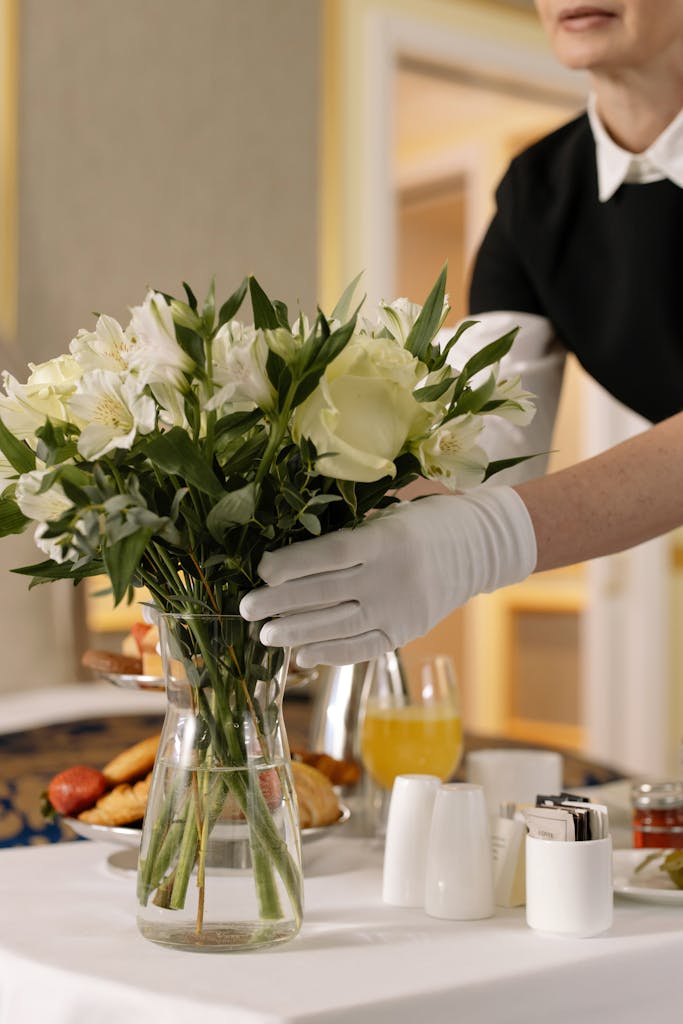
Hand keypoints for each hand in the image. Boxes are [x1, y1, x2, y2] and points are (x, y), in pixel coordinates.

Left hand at [239, 486, 536, 666]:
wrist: (478, 547)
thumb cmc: (421, 522)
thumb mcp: (387, 515)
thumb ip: (347, 535)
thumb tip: (289, 558)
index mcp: (387, 539)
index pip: (331, 556)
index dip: (293, 565)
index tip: (262, 570)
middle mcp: (393, 577)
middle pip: (327, 593)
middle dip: (282, 602)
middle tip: (247, 608)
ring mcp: (401, 609)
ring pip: (340, 625)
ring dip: (298, 632)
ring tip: (265, 635)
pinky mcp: (406, 631)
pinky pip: (363, 648)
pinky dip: (331, 654)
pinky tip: (302, 655)